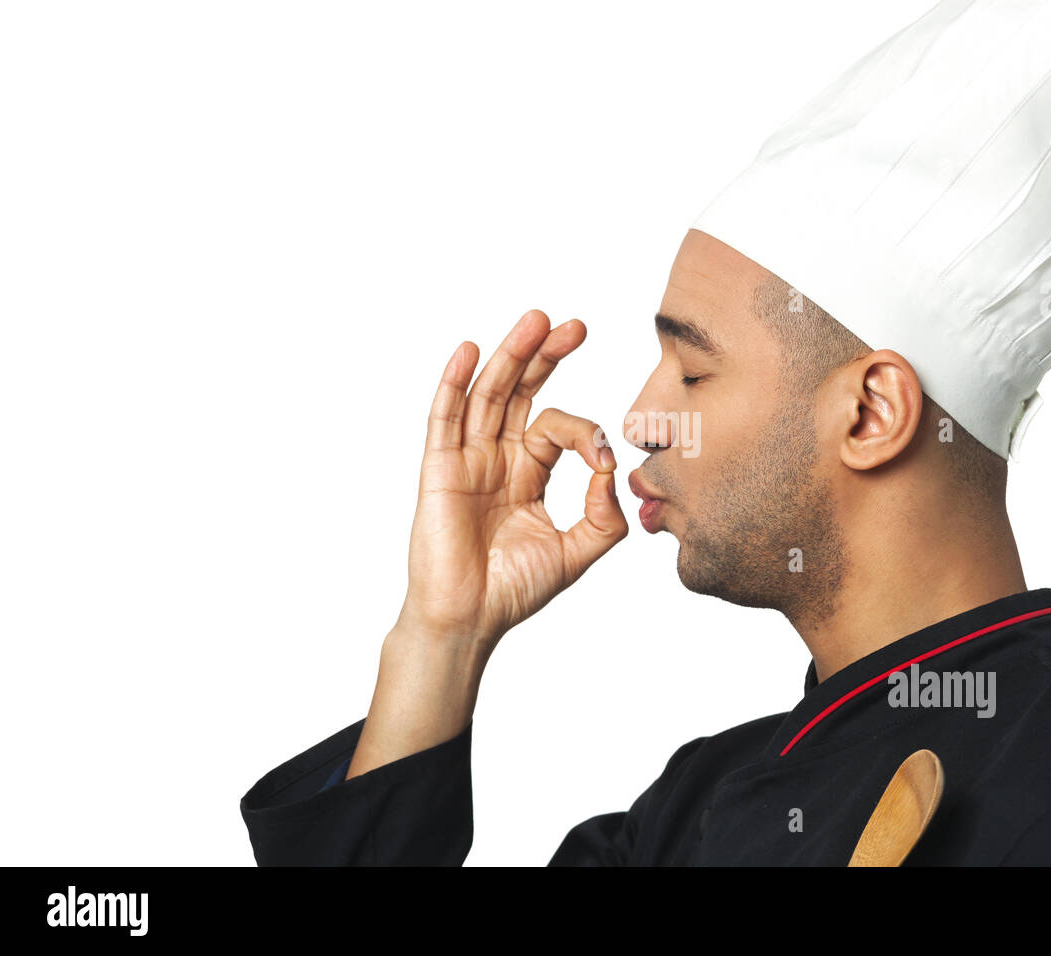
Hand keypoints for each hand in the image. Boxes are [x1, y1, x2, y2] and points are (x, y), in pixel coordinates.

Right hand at [396, 309, 628, 652]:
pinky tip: (470, 352)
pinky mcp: (439, 468)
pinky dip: (454, 383)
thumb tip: (611, 471)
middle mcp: (496, 457)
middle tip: (573, 326)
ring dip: (511, 355)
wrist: (469, 620)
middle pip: (520, 391)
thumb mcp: (577, 551)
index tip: (600, 460)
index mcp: (527, 471)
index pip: (556, 427)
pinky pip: (445, 418)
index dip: (583, 433)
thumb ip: (604, 516)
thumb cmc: (514, 590)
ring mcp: (466, 459)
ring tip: (536, 321)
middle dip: (546, 356)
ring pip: (488, 394)